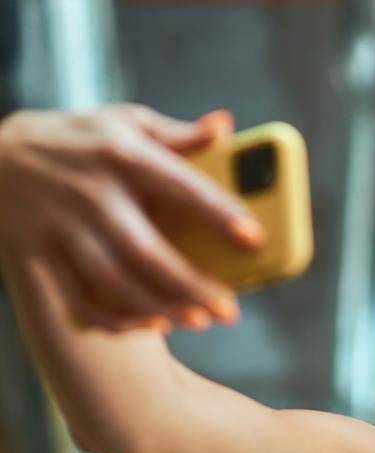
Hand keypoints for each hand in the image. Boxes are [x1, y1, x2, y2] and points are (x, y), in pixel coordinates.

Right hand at [0, 104, 264, 332]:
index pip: (179, 186)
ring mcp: (58, 226)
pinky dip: (115, 319)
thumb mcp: (122, 122)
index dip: (219, 214)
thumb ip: (176, 133)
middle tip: (229, 311)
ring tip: (198, 321)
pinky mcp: (35, 253)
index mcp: (120, 154)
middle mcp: (88, 192)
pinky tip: (150, 323)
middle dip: (190, 286)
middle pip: (145, 251)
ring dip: (158, 308)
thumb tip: (225, 126)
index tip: (255, 240)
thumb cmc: (81, 140)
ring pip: (113, 281)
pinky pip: (77, 299)